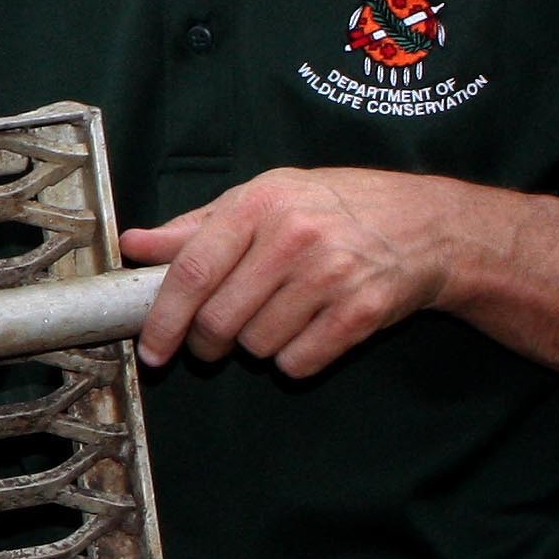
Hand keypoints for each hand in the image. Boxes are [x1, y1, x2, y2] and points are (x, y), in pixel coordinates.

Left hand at [124, 168, 479, 377]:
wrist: (424, 224)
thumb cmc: (332, 208)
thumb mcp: (261, 197)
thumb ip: (195, 226)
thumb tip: (134, 245)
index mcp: (258, 204)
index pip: (192, 270)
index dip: (163, 318)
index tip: (152, 349)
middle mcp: (294, 237)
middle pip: (220, 318)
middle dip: (206, 342)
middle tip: (212, 340)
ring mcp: (331, 274)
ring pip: (257, 345)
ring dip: (255, 346)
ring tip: (275, 317)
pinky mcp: (362, 311)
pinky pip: (299, 361)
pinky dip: (293, 360)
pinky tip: (306, 332)